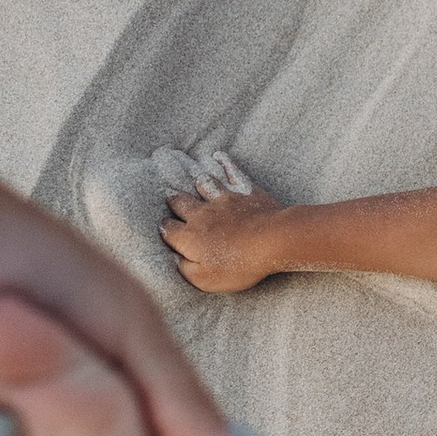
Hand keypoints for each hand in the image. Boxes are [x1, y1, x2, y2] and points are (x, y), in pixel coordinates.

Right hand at [161, 158, 283, 294]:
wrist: (271, 241)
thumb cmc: (238, 264)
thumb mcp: (205, 280)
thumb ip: (184, 269)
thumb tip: (174, 259)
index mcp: (189, 236)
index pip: (168, 228)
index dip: (165, 228)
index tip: (165, 228)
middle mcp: (201, 213)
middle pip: (180, 202)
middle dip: (173, 201)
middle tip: (169, 197)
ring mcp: (223, 199)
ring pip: (203, 184)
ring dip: (196, 182)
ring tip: (190, 176)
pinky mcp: (244, 191)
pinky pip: (231, 172)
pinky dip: (224, 163)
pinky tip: (218, 155)